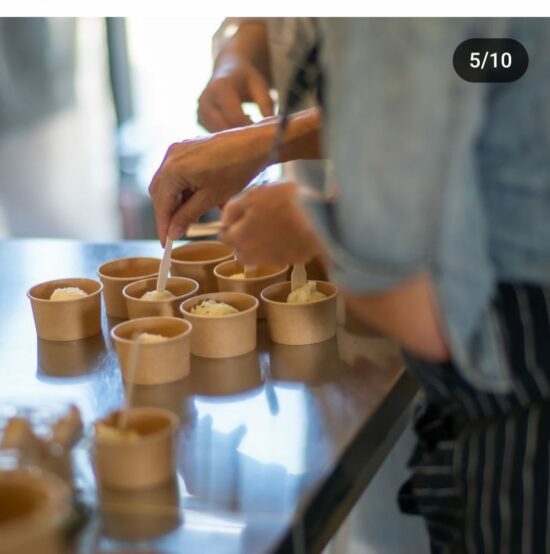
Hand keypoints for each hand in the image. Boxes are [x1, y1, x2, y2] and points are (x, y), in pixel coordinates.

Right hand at [149, 130, 265, 243]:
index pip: (161, 204)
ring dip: (181, 201)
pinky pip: (181, 172)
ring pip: (171, 183)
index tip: (166, 243)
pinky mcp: (189, 148)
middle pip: (161, 193)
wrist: (255, 145)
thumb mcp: (210, 198)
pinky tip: (204, 199)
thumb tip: (172, 232)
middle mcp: (170, 157)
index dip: (163, 226)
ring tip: (198, 215)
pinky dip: (188, 188)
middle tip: (181, 230)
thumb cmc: (236, 170)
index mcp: (173, 170)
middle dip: (170, 212)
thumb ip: (187, 216)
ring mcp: (179, 150)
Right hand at [198, 55, 273, 131]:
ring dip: (235, 136)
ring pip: (219, 135)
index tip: (263, 134)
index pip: (235, 118)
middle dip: (242, 136)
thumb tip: (270, 125)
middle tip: (258, 136)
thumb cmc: (245, 78)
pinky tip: (239, 125)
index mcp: (220, 88)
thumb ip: (266, 103)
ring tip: (249, 124)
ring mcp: (200, 112)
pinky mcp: (200, 120)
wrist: (226, 69)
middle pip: (225, 129)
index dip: (250, 129)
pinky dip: (228, 135)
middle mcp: (205, 100)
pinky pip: (215, 135)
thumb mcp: (259, 85)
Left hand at [219, 182, 324, 265]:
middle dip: (243, 240)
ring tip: (273, 229)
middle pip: (240, 252)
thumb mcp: (254, 195)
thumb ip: (233, 209)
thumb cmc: (285, 202)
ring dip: (260, 247)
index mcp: (240, 238)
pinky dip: (280, 249)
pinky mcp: (292, 261)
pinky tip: (289, 235)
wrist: (320, 219)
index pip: (224, 236)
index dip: (229, 224)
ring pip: (258, 257)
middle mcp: (253, 255)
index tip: (239, 214)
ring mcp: (273, 261)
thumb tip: (223, 222)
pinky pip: (279, 257)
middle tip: (256, 222)